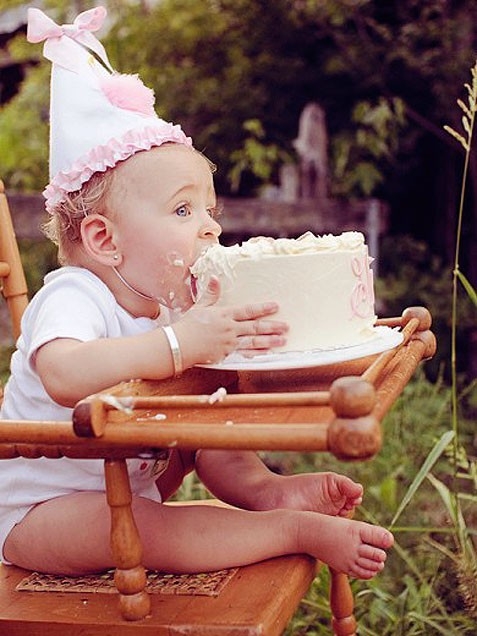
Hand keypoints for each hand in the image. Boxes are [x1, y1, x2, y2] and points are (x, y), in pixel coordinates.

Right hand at [173, 276, 287, 365]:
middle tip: (286, 326)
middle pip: (254, 327)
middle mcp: (229, 328)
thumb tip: (216, 278)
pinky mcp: (225, 354)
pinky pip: (244, 354)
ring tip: (282, 341)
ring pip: (253, 341)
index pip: (247, 310)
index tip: (275, 306)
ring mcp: (228, 343)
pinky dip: (256, 354)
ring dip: (269, 341)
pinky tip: (267, 353)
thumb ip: (210, 294)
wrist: (178, 345)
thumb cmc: (187, 325)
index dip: (262, 308)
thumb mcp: (199, 307)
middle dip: (272, 326)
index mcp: (224, 315)